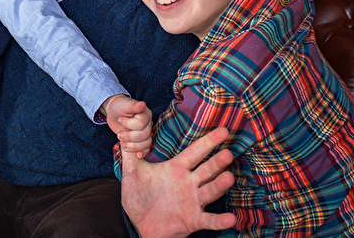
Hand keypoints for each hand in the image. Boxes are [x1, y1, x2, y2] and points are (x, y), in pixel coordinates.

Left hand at [102, 96, 152, 156]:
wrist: (114, 112)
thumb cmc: (119, 106)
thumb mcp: (124, 105)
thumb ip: (133, 106)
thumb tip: (142, 104)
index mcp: (146, 114)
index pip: (140, 124)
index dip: (129, 125)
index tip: (119, 120)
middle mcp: (148, 124)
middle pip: (144, 135)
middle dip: (129, 137)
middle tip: (119, 135)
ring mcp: (146, 132)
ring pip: (146, 143)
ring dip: (133, 146)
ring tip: (122, 144)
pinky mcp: (141, 140)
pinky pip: (146, 148)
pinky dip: (142, 152)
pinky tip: (137, 155)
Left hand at [121, 127, 236, 237]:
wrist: (139, 224)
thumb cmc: (139, 196)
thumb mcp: (132, 172)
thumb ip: (129, 152)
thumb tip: (122, 130)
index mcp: (177, 168)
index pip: (195, 152)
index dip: (208, 141)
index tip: (223, 130)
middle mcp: (188, 183)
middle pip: (206, 170)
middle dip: (217, 162)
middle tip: (228, 152)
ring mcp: (193, 201)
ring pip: (210, 191)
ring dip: (220, 185)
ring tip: (229, 177)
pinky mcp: (193, 220)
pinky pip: (209, 220)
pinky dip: (220, 220)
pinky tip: (231, 219)